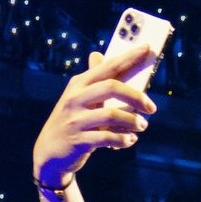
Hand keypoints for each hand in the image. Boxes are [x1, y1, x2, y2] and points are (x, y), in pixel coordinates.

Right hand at [32, 45, 157, 188]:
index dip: (129, 57)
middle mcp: (75, 99)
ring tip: (143, 126)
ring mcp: (75, 120)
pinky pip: (107, 137)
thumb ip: (93, 80)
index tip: (148, 48)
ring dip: (132, 121)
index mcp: (78, 84)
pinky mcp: (78, 141)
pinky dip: (123, 139)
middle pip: (111, 87)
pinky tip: (130, 140)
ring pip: (111, 114)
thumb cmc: (71, 122)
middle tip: (151, 107)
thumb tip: (97, 54)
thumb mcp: (78, 99)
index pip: (108, 67)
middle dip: (136, 96)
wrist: (49, 152)